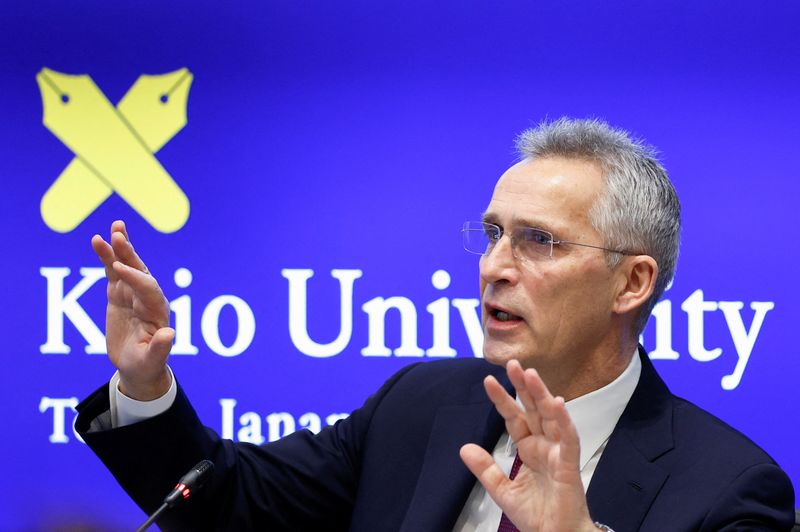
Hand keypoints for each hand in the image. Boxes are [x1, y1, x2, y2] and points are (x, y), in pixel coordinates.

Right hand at [91, 220, 173, 399]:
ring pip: (127, 266)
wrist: (139, 366)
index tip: (118, 269)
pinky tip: (98, 240)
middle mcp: (148, 297)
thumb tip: (170, 334)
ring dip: (121, 247)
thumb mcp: (152, 360)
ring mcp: (133, 293)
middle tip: (118, 236)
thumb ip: (160, 348)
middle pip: (140, 271)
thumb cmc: (146, 365)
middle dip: (130, 254)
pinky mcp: (120, 294)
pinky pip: (113, 271)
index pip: (148, 289)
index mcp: (157, 311)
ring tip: (115, 227)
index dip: (135, 278)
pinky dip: (107, 256)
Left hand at [460, 360, 595, 531]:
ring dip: (542, 394)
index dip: (502, 400)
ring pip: (550, 417)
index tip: (488, 381)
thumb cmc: (538, 516)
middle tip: (512, 363)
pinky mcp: (570, 464)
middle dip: (523, 387)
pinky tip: (556, 402)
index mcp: (529, 449)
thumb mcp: (502, 491)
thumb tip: (464, 448)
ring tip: (530, 373)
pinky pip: (568, 438)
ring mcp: (558, 453)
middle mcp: (544, 446)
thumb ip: (486, 469)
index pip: (514, 418)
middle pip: (533, 409)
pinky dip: (564, 420)